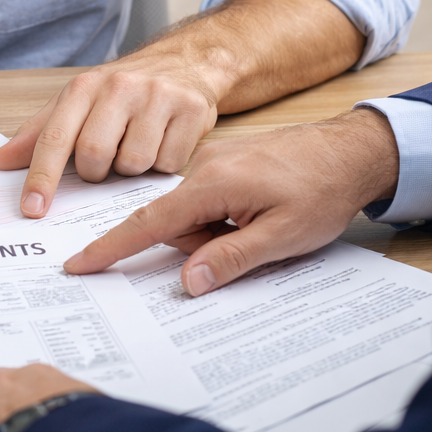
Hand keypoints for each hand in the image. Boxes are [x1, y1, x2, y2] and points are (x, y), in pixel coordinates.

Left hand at [0, 47, 223, 217]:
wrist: (185, 62)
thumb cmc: (124, 90)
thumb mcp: (79, 102)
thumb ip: (40, 133)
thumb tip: (1, 161)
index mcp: (84, 87)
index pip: (55, 137)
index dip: (41, 177)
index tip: (32, 209)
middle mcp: (119, 87)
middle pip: (94, 155)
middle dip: (96, 172)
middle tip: (105, 163)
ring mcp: (157, 96)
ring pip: (134, 163)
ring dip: (131, 168)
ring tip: (137, 145)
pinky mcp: (190, 110)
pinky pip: (168, 164)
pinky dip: (162, 165)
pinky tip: (163, 143)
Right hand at [63, 108, 398, 295]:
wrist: (352, 150)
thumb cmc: (322, 190)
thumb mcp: (283, 236)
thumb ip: (231, 258)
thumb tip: (187, 281)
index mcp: (212, 183)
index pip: (150, 222)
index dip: (112, 247)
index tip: (79, 263)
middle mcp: (205, 167)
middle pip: (175, 223)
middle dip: (202, 246)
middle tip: (253, 243)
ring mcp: (214, 161)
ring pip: (194, 214)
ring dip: (218, 232)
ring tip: (266, 224)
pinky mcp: (226, 162)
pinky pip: (209, 200)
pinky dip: (225, 218)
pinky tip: (261, 214)